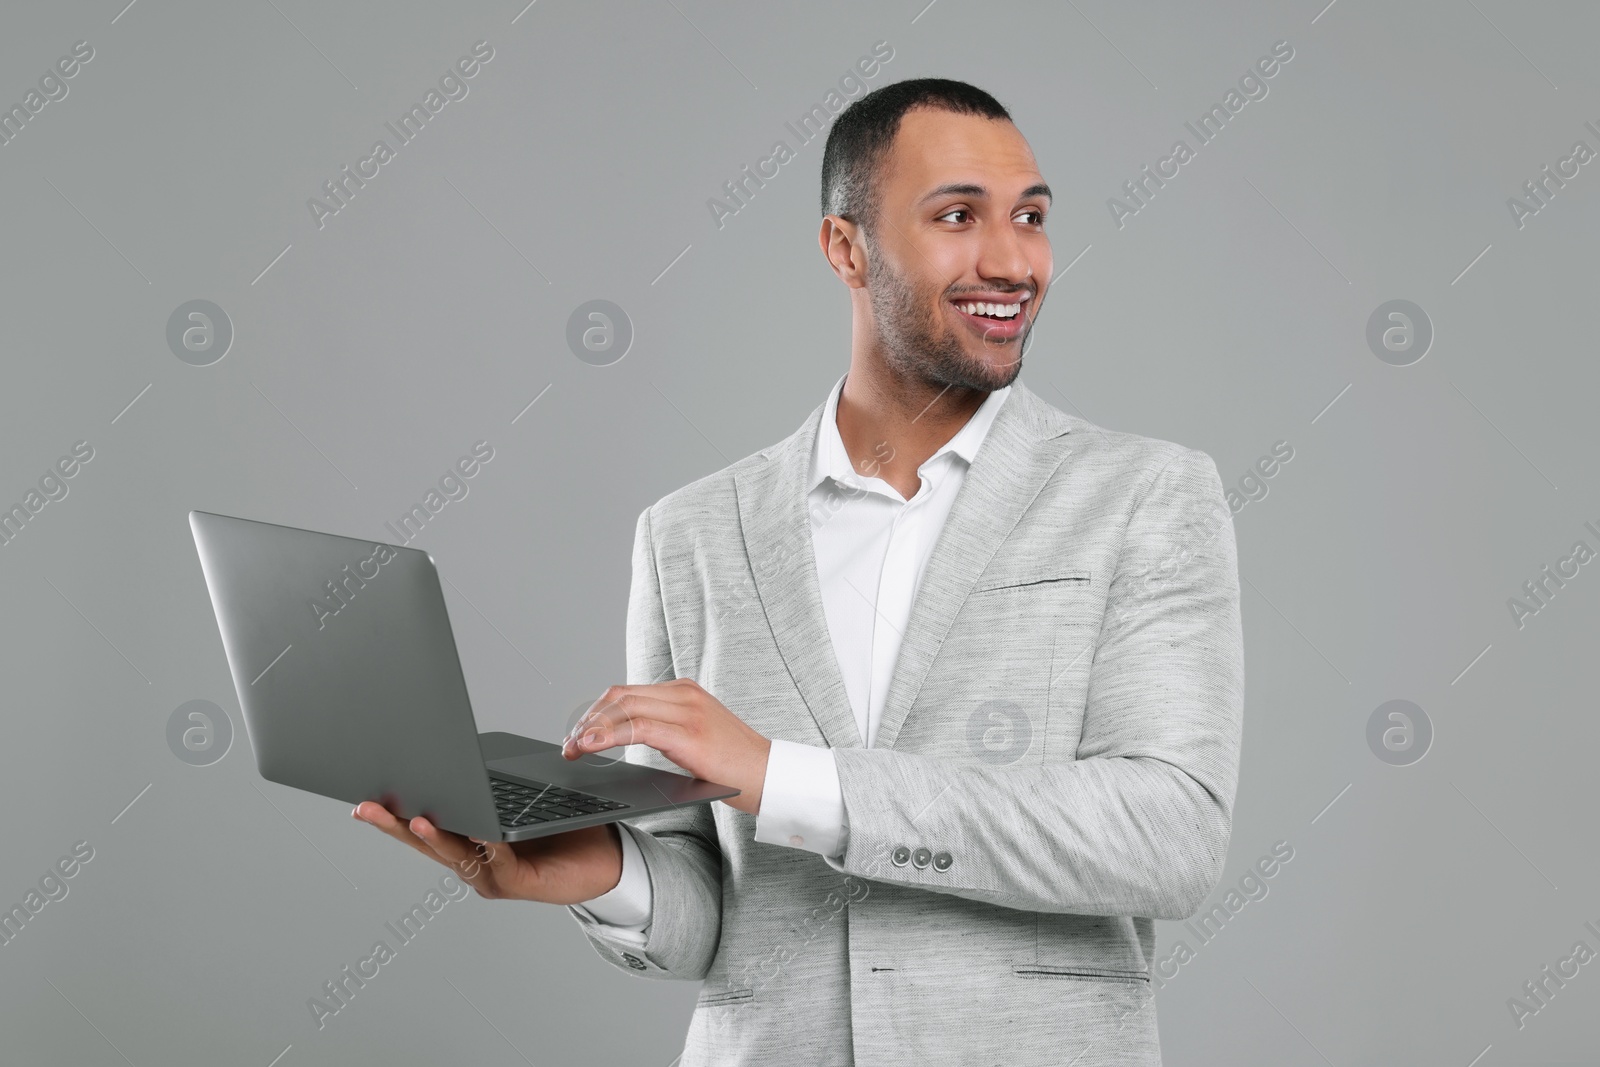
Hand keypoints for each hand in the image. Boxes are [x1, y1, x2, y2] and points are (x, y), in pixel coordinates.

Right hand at [352, 802, 624, 904]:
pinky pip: (500, 865)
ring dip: (437, 838)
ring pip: (458, 856)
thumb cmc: (562, 825)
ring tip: (417, 820)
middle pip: (426, 842)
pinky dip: (488, 848)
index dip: (394, 810)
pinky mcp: (521, 884)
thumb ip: (492, 786)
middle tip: (366, 806)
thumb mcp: (520, 800)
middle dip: (395, 823)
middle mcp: (473, 861)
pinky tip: (480, 833)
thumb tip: (459, 752)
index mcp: (467, 840)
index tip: (364, 794)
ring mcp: (493, 876)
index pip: (423, 823)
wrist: (607, 859)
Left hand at [564, 677, 769, 815]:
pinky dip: (608, 736)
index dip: (596, 712)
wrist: (770, 775)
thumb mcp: (696, 736)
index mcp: (684, 692)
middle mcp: (684, 694)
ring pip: (623, 707)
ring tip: (573, 749)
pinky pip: (637, 727)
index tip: (578, 734)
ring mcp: (687, 711)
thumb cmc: (734, 764)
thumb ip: (667, 727)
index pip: (627, 692)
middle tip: (569, 744)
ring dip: (591, 728)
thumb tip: (626, 736)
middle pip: (619, 696)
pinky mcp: (689, 734)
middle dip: (587, 719)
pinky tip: (592, 748)